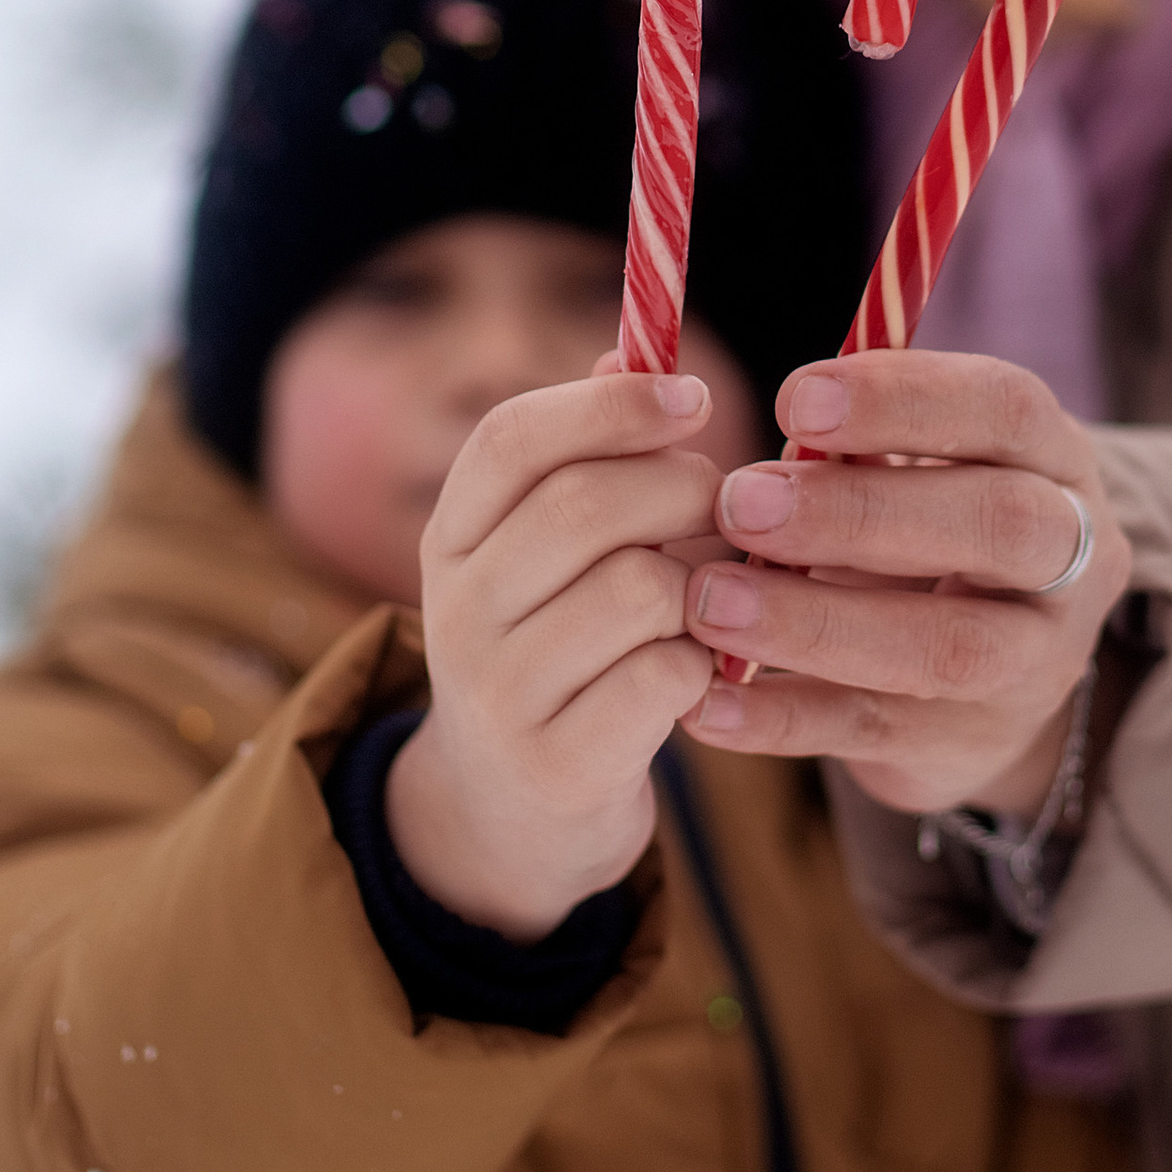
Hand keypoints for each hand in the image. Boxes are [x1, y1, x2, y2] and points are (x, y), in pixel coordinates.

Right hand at [387, 373, 723, 939]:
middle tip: (719, 509)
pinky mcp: (555, 766)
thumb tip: (628, 349)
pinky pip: (665, 675)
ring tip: (704, 597)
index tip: (693, 397)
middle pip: (585, 505)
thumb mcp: (545, 550)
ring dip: (701, 584)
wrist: (511, 821)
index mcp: (451, 536)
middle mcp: (455, 611)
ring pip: (639, 588)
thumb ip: (586, 454)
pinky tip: (694, 670)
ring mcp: (497, 694)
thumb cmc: (559, 645)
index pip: (510, 438)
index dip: (608, 405)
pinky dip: (703, 662)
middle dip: (683, 491)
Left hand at [679, 351, 1128, 818]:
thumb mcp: (893, 458)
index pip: (1007, 407)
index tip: (792, 399)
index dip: (904, 400)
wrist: (989, 669)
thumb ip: (807, 419)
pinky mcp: (972, 746)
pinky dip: (785, 718)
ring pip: (947, 647)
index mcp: (1052, 456)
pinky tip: (706, 698)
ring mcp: (1034, 662)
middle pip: (998, 526)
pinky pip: (878, 734)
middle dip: (862, 512)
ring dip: (817, 622)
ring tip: (710, 603)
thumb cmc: (913, 520)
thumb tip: (631, 364)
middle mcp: (1070, 557)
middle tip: (741, 503)